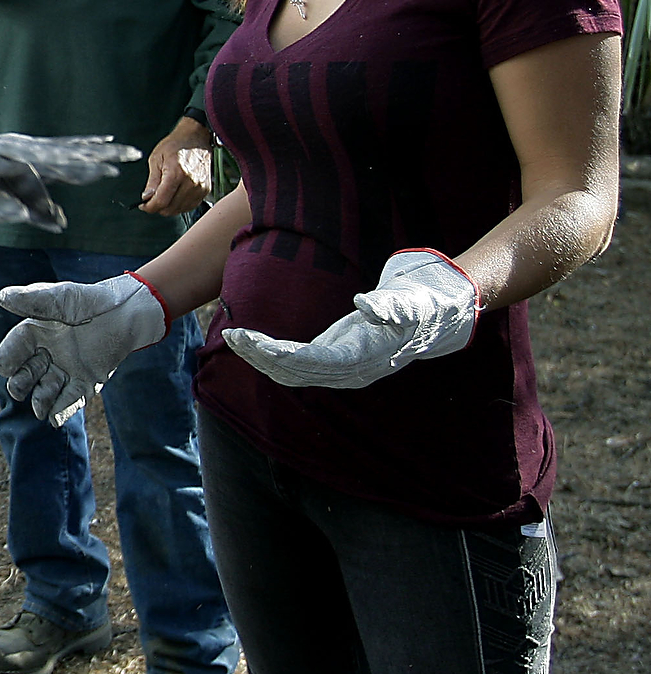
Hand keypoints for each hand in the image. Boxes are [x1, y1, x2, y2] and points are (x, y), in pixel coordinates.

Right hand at [0, 273, 169, 426]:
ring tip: (40, 408)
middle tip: (19, 389)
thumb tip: (1, 297)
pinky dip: (61, 411)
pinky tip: (54, 419)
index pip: (13, 349)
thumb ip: (33, 301)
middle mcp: (46, 354)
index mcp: (35, 333)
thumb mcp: (62, 297)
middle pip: (25, 374)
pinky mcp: (85, 383)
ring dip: (41, 399)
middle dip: (20, 384)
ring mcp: (65, 370)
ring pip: (45, 391)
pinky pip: (70, 400)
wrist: (128, 313)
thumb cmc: (92, 300)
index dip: (6, 358)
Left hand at [140, 117, 212, 215]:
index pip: (161, 201)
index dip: (149, 207)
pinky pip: (189, 206)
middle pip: (170, 208)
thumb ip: (152, 181)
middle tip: (151, 200)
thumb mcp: (156, 159)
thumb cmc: (175, 145)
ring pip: (179, 210)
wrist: (196, 137)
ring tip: (163, 195)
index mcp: (176, 174)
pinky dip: (179, 205)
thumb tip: (147, 197)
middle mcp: (191, 183)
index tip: (143, 205)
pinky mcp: (205, 190)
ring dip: (168, 207)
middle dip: (157, 207)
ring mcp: (200, 188)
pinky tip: (174, 195)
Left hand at [223, 249, 478, 388]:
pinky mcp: (337, 358)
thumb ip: (392, 305)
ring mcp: (343, 368)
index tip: (251, 341)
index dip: (279, 355)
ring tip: (234, 338)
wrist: (441, 317)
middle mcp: (351, 370)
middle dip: (262, 356)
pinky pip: (299, 366)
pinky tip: (253, 345)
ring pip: (294, 373)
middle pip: (296, 371)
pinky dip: (273, 357)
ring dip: (262, 358)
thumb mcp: (414, 300)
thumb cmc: (426, 303)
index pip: (312, 363)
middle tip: (232, 336)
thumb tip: (366, 305)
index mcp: (365, 357)